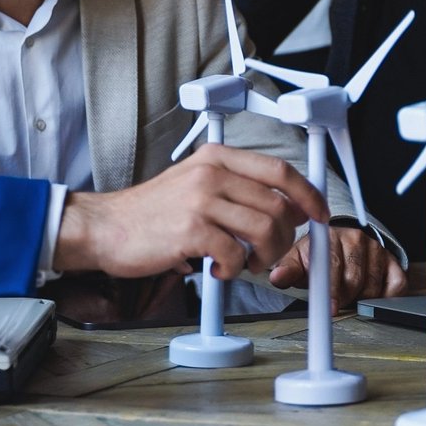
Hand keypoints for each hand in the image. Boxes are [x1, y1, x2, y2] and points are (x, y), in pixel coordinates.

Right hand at [55, 144, 326, 281]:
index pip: (279, 169)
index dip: (307, 194)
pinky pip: (236, 254)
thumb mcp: (194, 182)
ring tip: (246, 264)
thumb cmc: (151, 212)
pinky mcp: (191, 230)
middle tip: (270, 253)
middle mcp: (212, 173)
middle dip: (286, 237)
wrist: (106, 227)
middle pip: (278, 204)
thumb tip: (281, 208)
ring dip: (264, 256)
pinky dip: (234, 269)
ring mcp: (201, 200)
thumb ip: (233, 188)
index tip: (319, 213)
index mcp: (217, 157)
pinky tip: (218, 269)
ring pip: (265, 229)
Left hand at [269, 225, 407, 311]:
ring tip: (348, 296)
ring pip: (372, 286)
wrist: (339, 240)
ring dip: (361, 298)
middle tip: (335, 305)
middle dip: (343, 298)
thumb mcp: (298, 258)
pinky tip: (371, 296)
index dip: (331, 289)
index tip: (330, 308)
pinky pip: (395, 285)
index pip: (333, 265)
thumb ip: (288, 269)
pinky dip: (385, 296)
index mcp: (330, 236)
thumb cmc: (317, 253)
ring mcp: (376, 249)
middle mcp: (356, 238)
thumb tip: (277, 277)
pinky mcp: (392, 260)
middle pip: (354, 279)